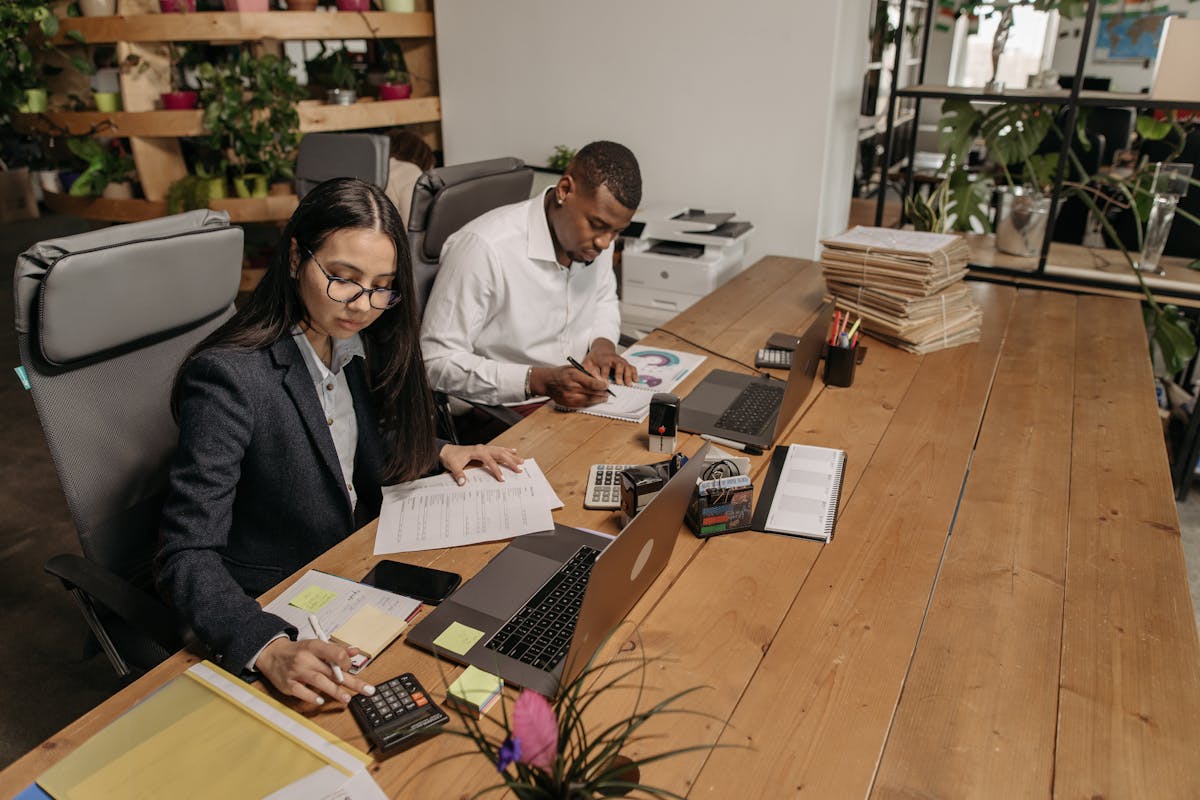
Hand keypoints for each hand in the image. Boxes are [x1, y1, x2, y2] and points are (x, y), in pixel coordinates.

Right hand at [255, 637, 374, 705]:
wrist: (272, 655)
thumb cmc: (298, 651)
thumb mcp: (316, 645)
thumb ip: (336, 650)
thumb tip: (355, 651)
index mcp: (314, 646)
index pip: (335, 652)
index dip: (346, 662)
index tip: (349, 668)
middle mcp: (305, 658)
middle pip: (331, 671)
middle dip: (351, 681)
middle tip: (367, 690)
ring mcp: (296, 671)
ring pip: (319, 681)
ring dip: (335, 691)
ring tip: (347, 699)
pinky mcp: (288, 684)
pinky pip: (301, 692)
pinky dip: (311, 697)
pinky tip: (321, 701)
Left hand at [440, 443, 523, 484]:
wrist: (446, 450)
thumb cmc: (450, 457)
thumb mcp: (453, 466)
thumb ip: (458, 474)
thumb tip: (463, 483)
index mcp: (477, 451)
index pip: (490, 461)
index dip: (496, 470)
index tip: (502, 479)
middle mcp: (483, 448)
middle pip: (500, 454)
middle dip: (510, 461)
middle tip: (519, 469)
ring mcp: (484, 448)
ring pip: (501, 450)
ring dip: (511, 456)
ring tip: (521, 461)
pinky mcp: (484, 449)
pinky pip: (498, 449)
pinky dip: (506, 450)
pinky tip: (513, 451)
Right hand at [530, 364, 609, 407]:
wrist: (547, 382)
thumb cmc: (562, 373)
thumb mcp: (574, 368)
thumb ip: (587, 373)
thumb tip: (601, 380)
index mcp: (573, 375)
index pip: (592, 383)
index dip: (602, 386)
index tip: (607, 386)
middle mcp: (571, 387)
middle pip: (592, 393)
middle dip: (603, 393)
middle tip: (609, 393)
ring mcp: (569, 397)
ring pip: (589, 400)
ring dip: (598, 399)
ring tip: (604, 397)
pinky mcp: (568, 403)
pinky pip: (583, 405)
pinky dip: (591, 403)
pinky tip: (595, 401)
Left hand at [583, 339, 636, 386]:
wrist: (602, 349)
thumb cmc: (594, 358)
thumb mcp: (587, 362)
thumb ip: (587, 371)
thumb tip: (587, 380)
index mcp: (603, 359)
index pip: (605, 366)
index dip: (604, 375)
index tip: (604, 382)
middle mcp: (614, 359)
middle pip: (618, 365)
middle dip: (619, 374)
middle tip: (619, 383)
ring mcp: (621, 361)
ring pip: (627, 366)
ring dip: (628, 375)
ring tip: (628, 384)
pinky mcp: (626, 364)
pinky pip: (632, 368)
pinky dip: (635, 374)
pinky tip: (635, 381)